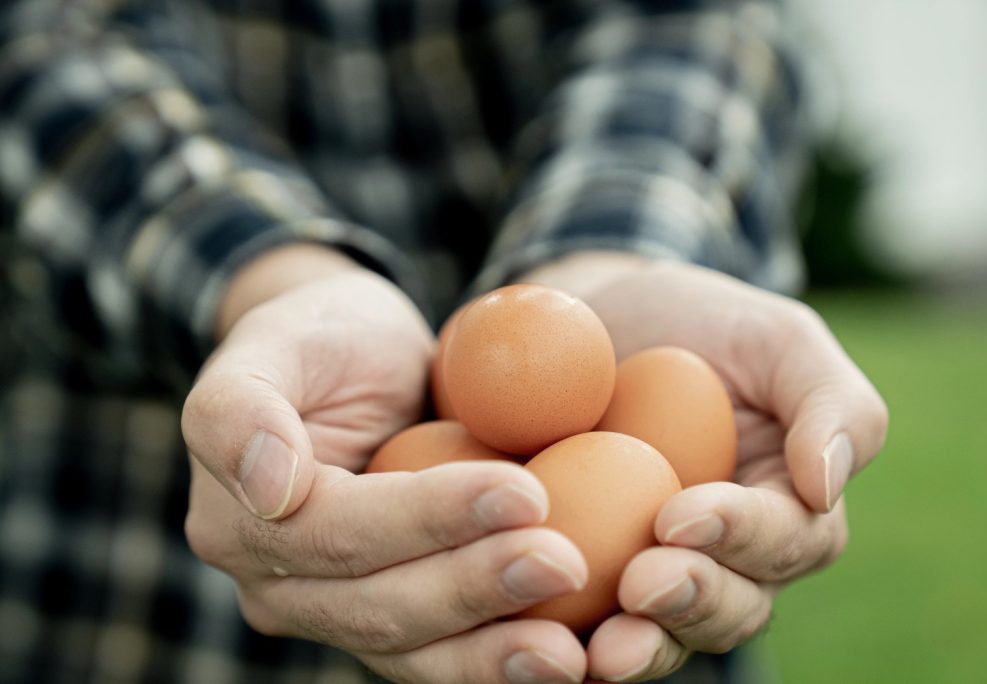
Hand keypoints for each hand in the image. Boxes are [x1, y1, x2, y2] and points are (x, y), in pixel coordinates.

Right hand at [182, 245, 589, 682]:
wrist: (351, 366)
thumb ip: (239, 408)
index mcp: (239, 521)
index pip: (339, 532)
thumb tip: (273, 490)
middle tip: (566, 563)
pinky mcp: (390, 620)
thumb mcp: (272, 341)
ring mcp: (334, 613)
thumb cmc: (318, 338)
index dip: (430, 519)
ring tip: (572, 651)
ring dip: (493, 654)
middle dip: (476, 590)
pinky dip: (497, 664)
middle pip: (379, 606)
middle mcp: (279, 587)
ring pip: (413, 650)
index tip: (524, 492)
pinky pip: (442, 655)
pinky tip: (565, 662)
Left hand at [522, 252, 887, 680]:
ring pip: (663, 635)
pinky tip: (533, 638)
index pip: (787, 539)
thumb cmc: (698, 325)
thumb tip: (826, 486)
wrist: (591, 326)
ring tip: (599, 650)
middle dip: (693, 604)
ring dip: (639, 646)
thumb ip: (829, 401)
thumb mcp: (777, 339)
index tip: (680, 515)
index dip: (742, 537)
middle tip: (642, 584)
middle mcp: (728, 559)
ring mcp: (654, 574)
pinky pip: (581, 621)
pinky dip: (564, 637)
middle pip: (733, 607)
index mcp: (786, 507)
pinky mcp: (586, 577)